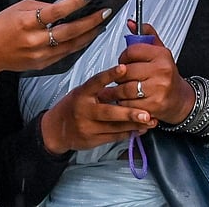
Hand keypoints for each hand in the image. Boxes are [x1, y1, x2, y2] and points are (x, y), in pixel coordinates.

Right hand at [0, 0, 109, 72]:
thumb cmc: (2, 25)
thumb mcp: (19, 8)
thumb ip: (42, 7)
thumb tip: (66, 7)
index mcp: (27, 22)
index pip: (56, 11)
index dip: (75, 3)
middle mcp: (35, 40)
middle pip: (70, 31)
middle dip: (91, 21)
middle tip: (106, 12)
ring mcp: (39, 55)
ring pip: (72, 45)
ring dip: (89, 34)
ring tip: (102, 24)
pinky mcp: (42, 64)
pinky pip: (65, 54)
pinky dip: (78, 45)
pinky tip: (87, 36)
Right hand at [40, 64, 156, 154]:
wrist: (57, 130)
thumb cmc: (74, 106)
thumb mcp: (82, 93)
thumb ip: (99, 87)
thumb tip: (125, 75)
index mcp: (82, 94)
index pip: (96, 82)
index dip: (109, 75)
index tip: (124, 68)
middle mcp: (84, 110)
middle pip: (109, 112)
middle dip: (129, 113)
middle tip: (147, 113)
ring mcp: (88, 127)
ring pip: (115, 127)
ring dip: (134, 125)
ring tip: (151, 121)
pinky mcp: (92, 140)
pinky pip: (114, 137)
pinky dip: (129, 133)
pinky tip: (141, 130)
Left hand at [94, 21, 195, 125]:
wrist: (180, 100)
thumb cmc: (167, 75)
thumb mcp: (160, 52)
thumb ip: (146, 35)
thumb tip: (131, 23)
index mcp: (162, 55)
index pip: (132, 51)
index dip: (123, 56)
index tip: (123, 62)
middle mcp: (162, 71)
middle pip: (126, 71)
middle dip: (117, 75)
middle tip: (117, 78)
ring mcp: (158, 89)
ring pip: (125, 88)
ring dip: (116, 91)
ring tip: (114, 90)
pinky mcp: (154, 106)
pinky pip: (128, 104)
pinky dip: (122, 103)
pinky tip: (124, 100)